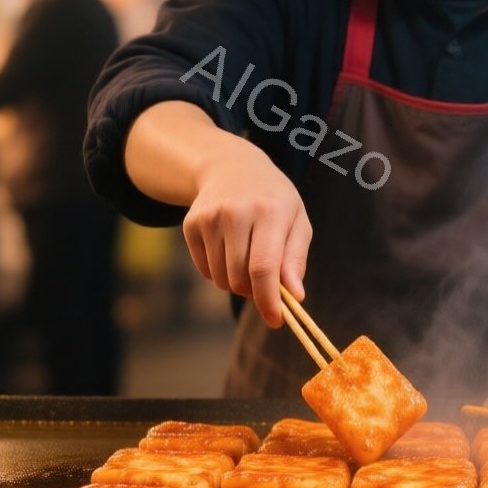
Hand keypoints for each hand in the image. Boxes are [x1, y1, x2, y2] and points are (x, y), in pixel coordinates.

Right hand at [182, 140, 311, 329]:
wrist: (232, 167)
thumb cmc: (274, 200)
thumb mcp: (296, 221)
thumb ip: (295, 259)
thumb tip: (295, 296)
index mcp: (269, 211)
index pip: (263, 268)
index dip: (268, 301)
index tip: (276, 321)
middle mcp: (235, 213)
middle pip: (240, 279)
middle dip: (254, 293)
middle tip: (265, 284)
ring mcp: (209, 218)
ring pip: (222, 278)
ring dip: (237, 282)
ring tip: (248, 259)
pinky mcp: (190, 225)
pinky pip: (206, 271)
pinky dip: (219, 272)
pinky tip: (229, 249)